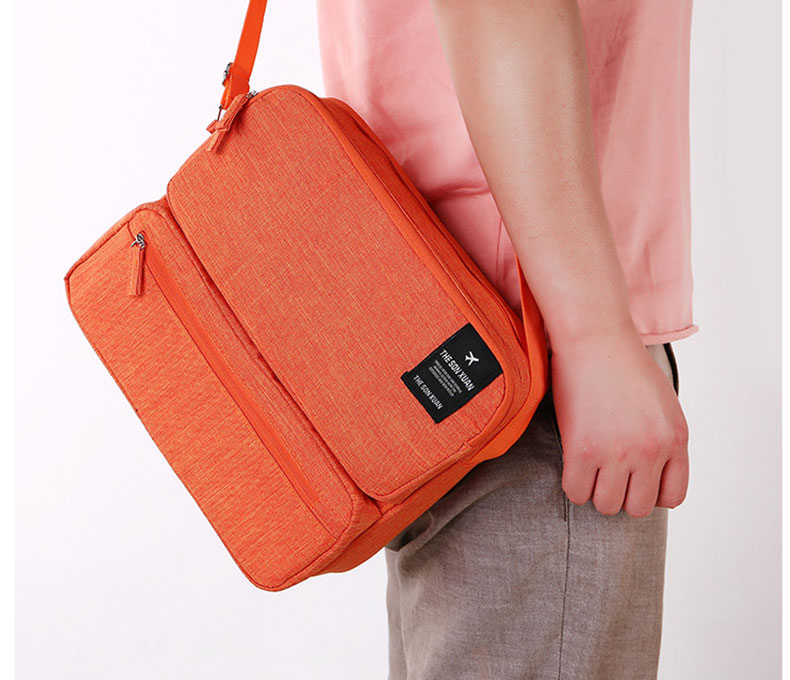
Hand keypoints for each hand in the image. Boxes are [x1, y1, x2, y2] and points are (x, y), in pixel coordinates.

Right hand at [550, 326, 689, 517]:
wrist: (595, 337)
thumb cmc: (623, 363)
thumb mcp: (662, 403)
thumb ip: (662, 438)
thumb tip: (648, 472)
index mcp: (675, 439)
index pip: (673, 497)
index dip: (650, 492)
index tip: (634, 479)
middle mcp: (651, 450)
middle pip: (638, 507)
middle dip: (622, 494)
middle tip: (607, 472)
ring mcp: (617, 453)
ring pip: (607, 505)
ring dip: (596, 491)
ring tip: (588, 467)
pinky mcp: (582, 450)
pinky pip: (576, 492)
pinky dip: (573, 484)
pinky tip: (573, 463)